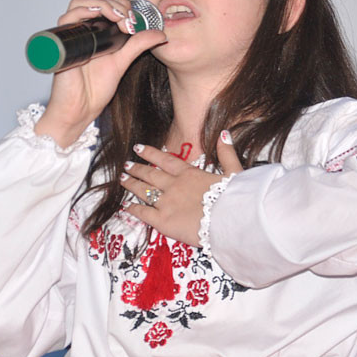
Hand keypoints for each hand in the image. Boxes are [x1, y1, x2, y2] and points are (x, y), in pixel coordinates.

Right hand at [35, 0, 166, 146]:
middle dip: (115, 4)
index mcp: (96, 33)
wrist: (81, 108)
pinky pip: (66, 19)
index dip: (122, 4)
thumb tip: (160, 33)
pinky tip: (99, 18)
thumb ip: (139, 45)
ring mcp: (71, 35)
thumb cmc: (95, 89)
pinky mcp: (61, 43)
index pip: (106, 4)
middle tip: (129, 20)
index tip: (135, 18)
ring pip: (79, 3)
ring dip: (101, 4)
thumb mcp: (122, 61)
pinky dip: (82, 11)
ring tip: (118, 18)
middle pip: (94, 0)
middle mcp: (82, 31)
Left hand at [121, 134, 243, 245]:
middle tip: (126, 165)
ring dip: (131, 184)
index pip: (165, 160)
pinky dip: (133, 209)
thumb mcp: (234, 172)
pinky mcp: (162, 221)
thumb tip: (224, 133)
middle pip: (150, 174)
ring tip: (122, 179)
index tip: (138, 148)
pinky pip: (143, 213)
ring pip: (143, 191)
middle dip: (136, 169)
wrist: (230, 222)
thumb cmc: (235, 200)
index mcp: (190, 174)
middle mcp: (174, 185)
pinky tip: (126, 206)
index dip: (150, 153)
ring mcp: (166, 202)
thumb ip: (227, 153)